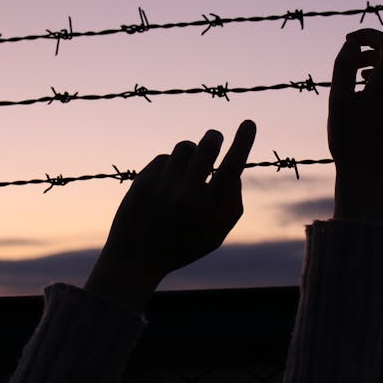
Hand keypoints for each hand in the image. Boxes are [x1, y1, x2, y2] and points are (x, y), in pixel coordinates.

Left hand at [85, 120, 256, 310]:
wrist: (133, 260)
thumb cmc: (180, 249)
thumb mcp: (214, 238)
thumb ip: (232, 208)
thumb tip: (236, 175)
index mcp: (207, 209)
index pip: (232, 166)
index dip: (244, 141)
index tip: (249, 122)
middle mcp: (185, 193)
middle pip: (207, 145)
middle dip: (214, 137)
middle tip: (215, 138)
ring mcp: (162, 185)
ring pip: (184, 148)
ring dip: (191, 153)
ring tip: (188, 170)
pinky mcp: (143, 180)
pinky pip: (164, 158)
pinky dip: (170, 165)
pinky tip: (166, 183)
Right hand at [328, 0, 382, 221]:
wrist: (369, 181)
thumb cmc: (347, 143)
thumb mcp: (335, 102)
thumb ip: (342, 67)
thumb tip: (351, 42)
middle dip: (372, 40)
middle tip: (347, 41)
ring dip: (376, 60)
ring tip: (353, 68)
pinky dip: (382, 77)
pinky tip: (365, 87)